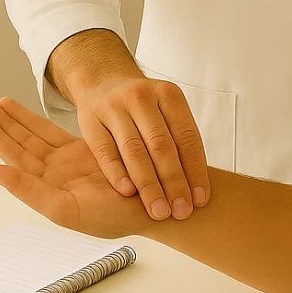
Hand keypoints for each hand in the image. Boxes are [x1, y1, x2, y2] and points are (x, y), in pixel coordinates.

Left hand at [0, 95, 149, 239]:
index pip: (14, 157)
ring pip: (37, 134)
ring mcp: (72, 161)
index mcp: (47, 187)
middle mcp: (56, 173)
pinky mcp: (92, 149)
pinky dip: (42, 121)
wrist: (155, 208)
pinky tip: (29, 113)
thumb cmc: (114, 217)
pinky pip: (59, 132)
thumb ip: (29, 190)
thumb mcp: (66, 209)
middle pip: (22, 142)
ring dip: (17, 118)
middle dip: (1, 122)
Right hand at [73, 71, 209, 222]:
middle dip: (174, 183)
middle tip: (181, 212)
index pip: (187, 137)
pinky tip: (128, 193)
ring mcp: (114, 107)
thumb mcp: (166, 110)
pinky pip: (105, 151)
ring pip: (134, 151)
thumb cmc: (144, 107)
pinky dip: (117, 173)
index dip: (196, 170)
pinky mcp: (90, 120)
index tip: (200, 200)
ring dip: (149, 185)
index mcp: (169, 95)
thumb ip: (180, 141)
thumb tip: (198, 188)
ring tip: (158, 211)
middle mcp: (142, 98)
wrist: (102, 81)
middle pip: (162, 146)